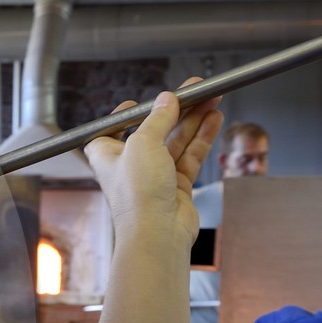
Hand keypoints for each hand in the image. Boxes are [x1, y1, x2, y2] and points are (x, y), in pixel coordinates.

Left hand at [84, 84, 222, 250]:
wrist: (157, 233)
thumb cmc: (138, 194)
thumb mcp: (143, 144)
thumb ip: (158, 119)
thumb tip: (167, 99)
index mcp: (107, 154)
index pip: (115, 127)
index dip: (129, 113)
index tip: (144, 100)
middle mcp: (129, 165)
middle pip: (155, 129)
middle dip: (177, 109)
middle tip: (197, 89)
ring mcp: (154, 176)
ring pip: (176, 141)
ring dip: (194, 119)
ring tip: (213, 98)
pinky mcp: (176, 186)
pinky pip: (190, 156)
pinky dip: (202, 138)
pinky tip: (214, 119)